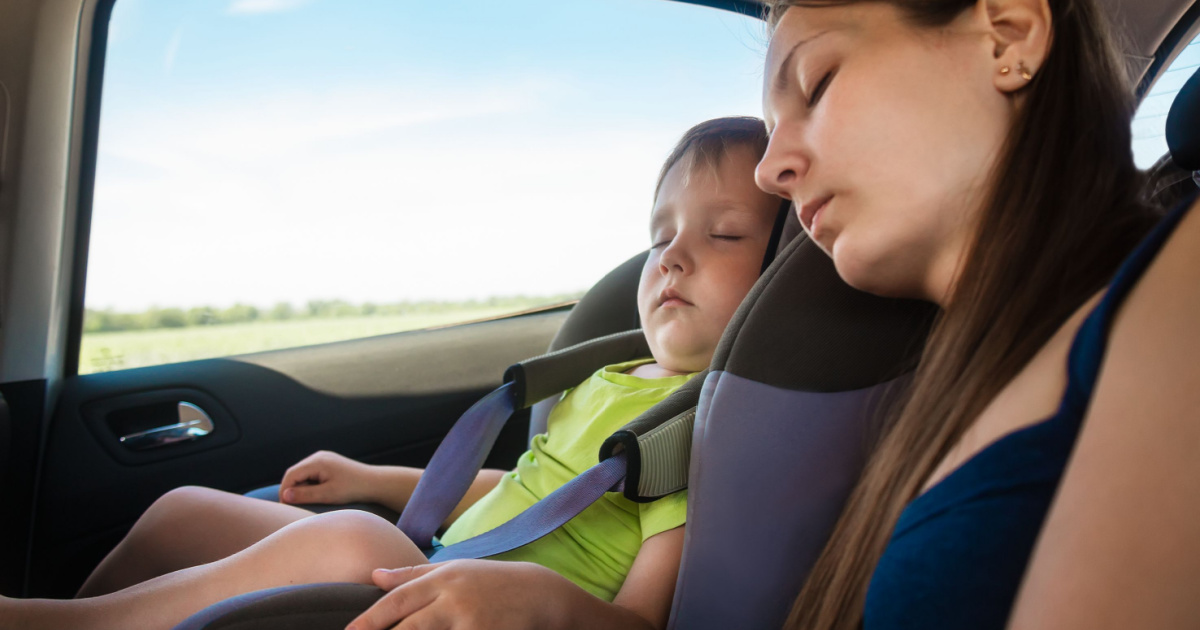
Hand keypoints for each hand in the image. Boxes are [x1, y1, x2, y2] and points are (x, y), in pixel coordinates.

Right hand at [279, 450, 376, 504]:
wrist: (374, 482)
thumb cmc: (353, 489)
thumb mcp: (328, 494)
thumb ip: (306, 494)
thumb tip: (285, 495)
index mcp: (317, 461)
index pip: (291, 475)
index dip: (284, 491)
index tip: (285, 507)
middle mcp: (318, 457)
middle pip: (295, 473)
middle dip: (291, 489)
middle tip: (292, 506)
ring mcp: (323, 459)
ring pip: (302, 474)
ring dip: (300, 487)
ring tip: (305, 501)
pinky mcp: (328, 464)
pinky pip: (311, 473)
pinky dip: (309, 484)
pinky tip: (315, 494)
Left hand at [345, 560, 581, 629]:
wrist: (540, 594)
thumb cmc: (491, 583)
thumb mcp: (454, 571)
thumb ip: (413, 574)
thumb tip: (374, 576)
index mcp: (442, 578)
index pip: (397, 601)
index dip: (370, 619)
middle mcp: (453, 598)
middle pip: (408, 625)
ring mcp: (469, 620)